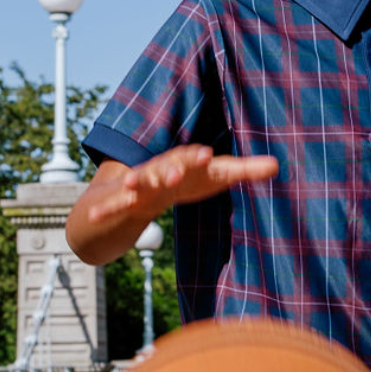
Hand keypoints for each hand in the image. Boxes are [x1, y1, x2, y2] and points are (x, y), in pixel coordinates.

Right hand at [67, 146, 277, 264]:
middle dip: (168, 170)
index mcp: (185, 162)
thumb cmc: (189, 179)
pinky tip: (93, 216)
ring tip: (128, 186)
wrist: (145, 184)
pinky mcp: (125, 200)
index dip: (197, 157)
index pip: (193, 158)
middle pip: (165, 168)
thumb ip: (244, 170)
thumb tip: (277, 164)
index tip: (206, 155)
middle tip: (174, 174)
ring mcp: (142, 184)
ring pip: (138, 182)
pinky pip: (114, 206)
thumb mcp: (216, 176)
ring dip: (134, 183)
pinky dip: (104, 210)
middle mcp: (162, 169)